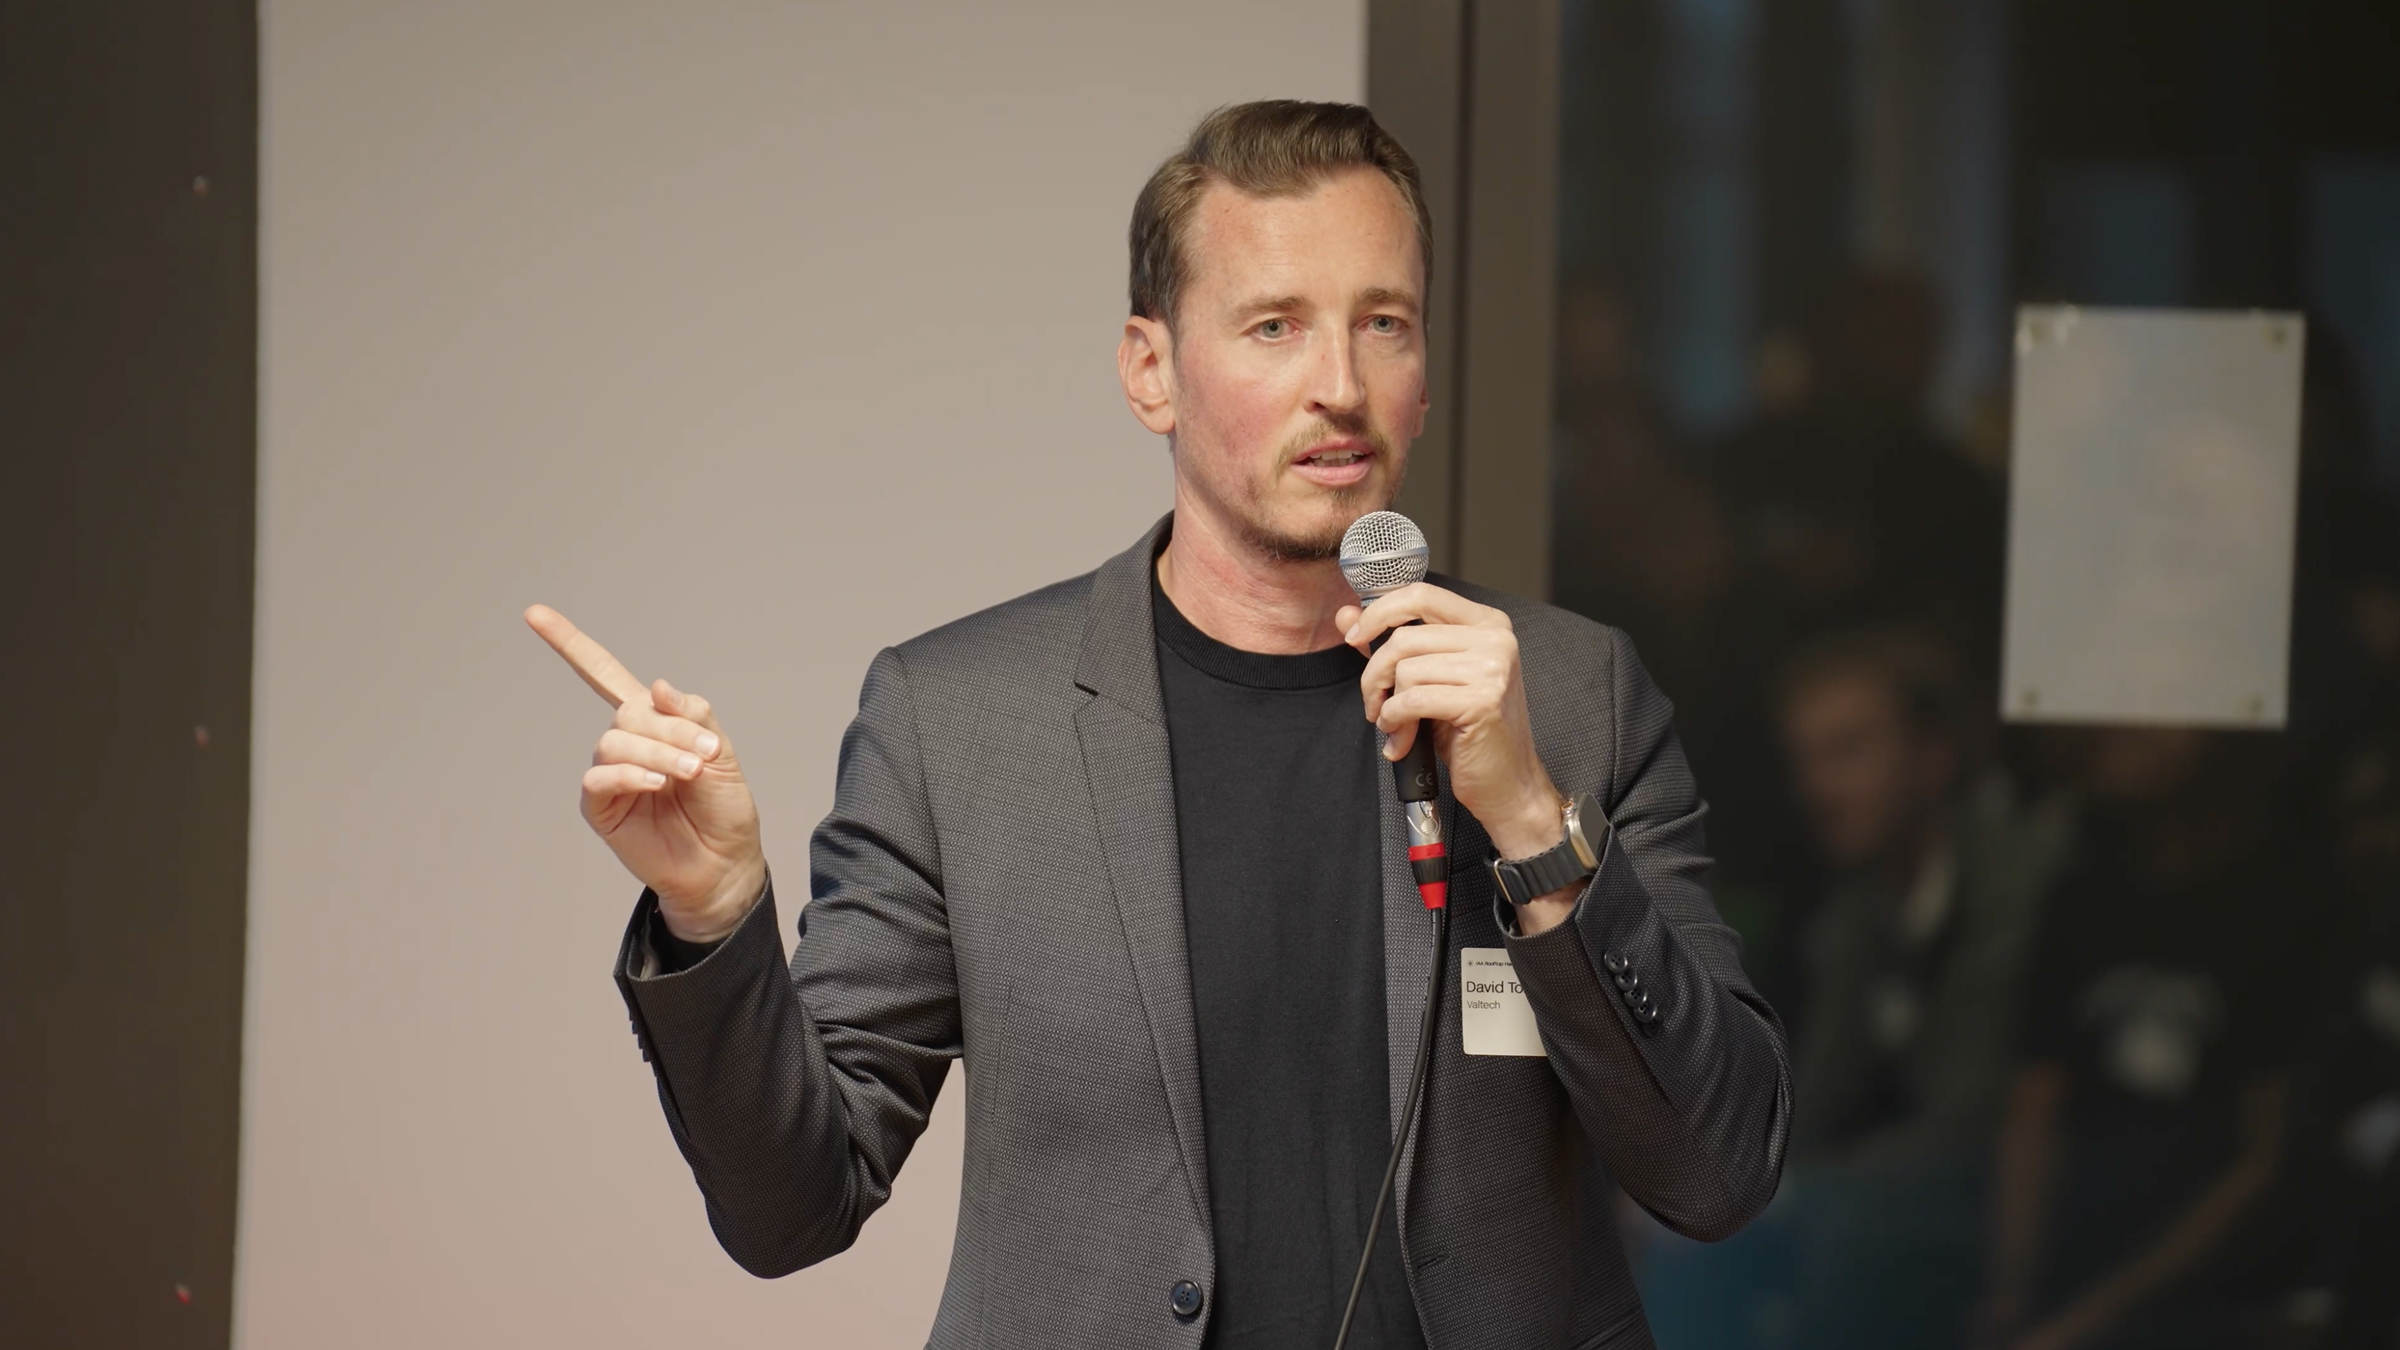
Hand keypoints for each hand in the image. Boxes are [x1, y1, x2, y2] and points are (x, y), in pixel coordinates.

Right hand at [525, 604, 765, 941]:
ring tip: (688, 773)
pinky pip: (600, 777)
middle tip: (703, 755)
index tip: (533, 614)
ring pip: (616, 740)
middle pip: (629, 710)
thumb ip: (694, 717)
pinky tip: (656, 784)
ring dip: (657, 752)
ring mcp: (611, 773)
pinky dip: (630, 774)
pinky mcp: (601, 806)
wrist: (724, 864)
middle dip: (669, 728)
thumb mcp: (722, 755)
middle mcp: (627, 742)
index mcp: (654, 721)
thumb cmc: (724, 811)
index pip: (605, 674)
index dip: (570, 644)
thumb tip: (660, 686)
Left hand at [1337, 583, 1564, 863]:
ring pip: (1405, 670)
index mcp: (1486, 623)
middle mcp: (1494, 639)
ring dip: (1386, 704)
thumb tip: (1347, 613)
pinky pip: (1412, 699)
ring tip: (1394, 726)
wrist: (1507, 784)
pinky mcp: (1482, 700)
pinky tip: (1402, 738)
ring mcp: (1492, 668)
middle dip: (1375, 674)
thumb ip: (1390, 644)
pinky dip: (1395, 720)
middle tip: (1373, 702)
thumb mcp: (1429, 680)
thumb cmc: (1468, 733)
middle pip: (1404, 637)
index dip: (1378, 612)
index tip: (1354, 636)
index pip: (1420, 595)